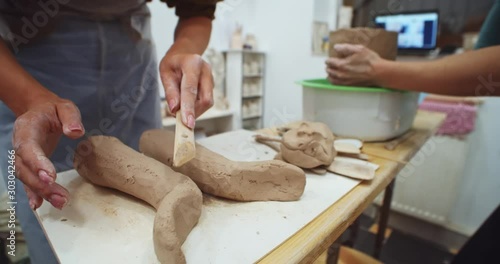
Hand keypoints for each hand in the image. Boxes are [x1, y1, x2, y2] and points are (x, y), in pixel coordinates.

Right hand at [13, 95, 84, 209]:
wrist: (39, 111)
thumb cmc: (53, 111)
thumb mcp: (65, 107)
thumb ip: (70, 117)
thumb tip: (76, 132)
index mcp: (26, 128)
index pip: (28, 148)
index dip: (37, 164)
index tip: (51, 177)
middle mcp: (20, 145)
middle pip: (26, 168)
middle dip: (42, 185)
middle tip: (61, 196)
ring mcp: (22, 157)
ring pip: (27, 178)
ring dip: (42, 192)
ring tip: (60, 202)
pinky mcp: (28, 166)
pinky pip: (28, 181)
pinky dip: (33, 194)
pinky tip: (40, 205)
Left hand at [160, 53, 213, 128]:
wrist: (185, 53)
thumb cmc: (174, 62)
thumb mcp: (165, 72)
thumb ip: (170, 91)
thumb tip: (174, 109)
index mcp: (193, 63)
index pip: (191, 89)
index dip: (189, 108)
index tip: (187, 123)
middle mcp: (206, 70)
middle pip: (205, 99)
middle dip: (194, 112)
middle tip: (180, 118)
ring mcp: (211, 78)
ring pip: (207, 102)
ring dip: (194, 110)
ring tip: (181, 107)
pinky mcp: (212, 86)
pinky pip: (206, 101)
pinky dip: (196, 106)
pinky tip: (188, 102)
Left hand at [325, 44, 382, 85]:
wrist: (379, 72)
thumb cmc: (370, 60)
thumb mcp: (359, 49)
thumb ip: (345, 48)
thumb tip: (335, 47)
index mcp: (342, 64)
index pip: (329, 62)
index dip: (329, 58)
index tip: (332, 57)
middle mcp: (341, 74)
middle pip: (329, 70)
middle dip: (329, 66)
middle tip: (331, 63)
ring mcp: (344, 81)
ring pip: (331, 78)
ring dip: (330, 73)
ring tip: (332, 70)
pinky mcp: (348, 85)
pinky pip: (336, 84)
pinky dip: (333, 80)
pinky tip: (335, 77)